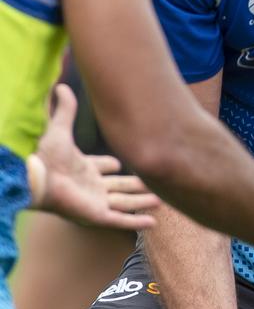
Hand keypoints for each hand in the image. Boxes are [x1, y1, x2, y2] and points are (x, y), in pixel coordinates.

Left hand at [30, 84, 159, 228]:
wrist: (39, 178)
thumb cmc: (47, 156)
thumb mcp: (61, 130)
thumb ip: (65, 110)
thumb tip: (61, 86)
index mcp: (83, 169)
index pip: (101, 167)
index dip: (109, 165)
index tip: (119, 163)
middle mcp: (90, 186)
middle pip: (118, 187)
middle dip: (134, 186)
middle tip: (152, 182)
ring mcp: (95, 202)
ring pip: (124, 203)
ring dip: (141, 202)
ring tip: (160, 201)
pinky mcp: (96, 215)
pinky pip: (121, 220)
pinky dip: (136, 222)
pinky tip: (152, 222)